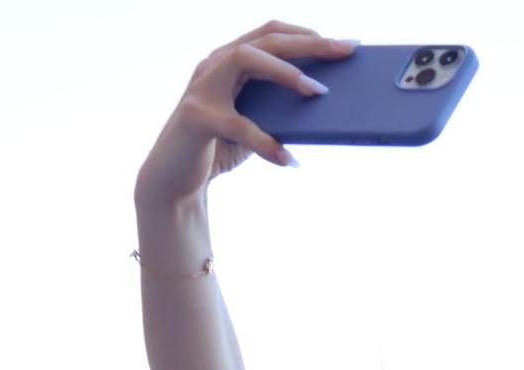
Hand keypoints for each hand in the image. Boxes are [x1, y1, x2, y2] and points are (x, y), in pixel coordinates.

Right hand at [135, 23, 356, 208]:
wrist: (175, 181)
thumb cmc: (222, 147)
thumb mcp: (257, 122)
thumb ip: (281, 108)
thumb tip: (327, 103)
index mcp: (229, 60)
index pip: (271, 33)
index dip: (309, 34)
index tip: (348, 43)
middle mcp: (214, 65)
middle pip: (265, 40)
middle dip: (309, 44)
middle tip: (345, 51)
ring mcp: (202, 87)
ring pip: (245, 59)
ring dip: (285, 73)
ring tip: (318, 91)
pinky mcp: (196, 117)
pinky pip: (237, 125)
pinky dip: (265, 142)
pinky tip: (288, 159)